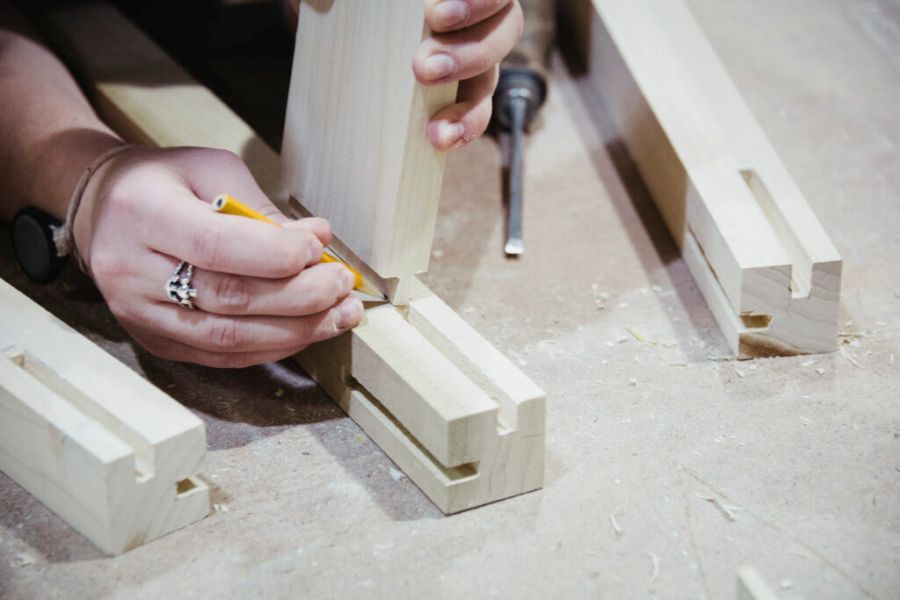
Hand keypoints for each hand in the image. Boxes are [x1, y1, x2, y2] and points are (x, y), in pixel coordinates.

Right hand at [73, 146, 363, 367]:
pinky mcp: (156, 342)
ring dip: (296, 330)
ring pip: (228, 338)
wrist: (105, 213)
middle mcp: (131, 272)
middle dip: (300, 296)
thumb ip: (262, 206)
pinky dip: (272, 347)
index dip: (276, 254)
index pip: (214, 245)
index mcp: (142, 214)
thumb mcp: (211, 170)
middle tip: (342, 285)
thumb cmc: (166, 184)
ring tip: (341, 314)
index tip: (319, 247)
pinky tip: (308, 331)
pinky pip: (221, 357)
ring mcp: (140, 315)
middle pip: (227, 298)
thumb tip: (318, 239)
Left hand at [282, 0, 522, 150]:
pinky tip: (439, 140)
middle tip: (423, 69)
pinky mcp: (457, 92)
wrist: (329, 20)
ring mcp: (470, 53)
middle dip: (468, 53)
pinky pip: (473, 113)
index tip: (435, 15)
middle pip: (503, 30)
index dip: (478, 1)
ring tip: (436, 126)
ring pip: (490, 77)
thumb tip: (324, 2)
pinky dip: (461, 129)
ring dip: (467, 105)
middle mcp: (475, 13)